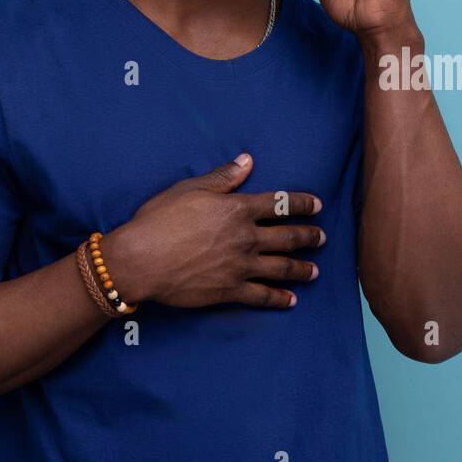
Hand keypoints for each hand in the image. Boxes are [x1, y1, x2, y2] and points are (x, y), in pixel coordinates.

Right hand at [98, 154, 324, 309]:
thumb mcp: (190, 189)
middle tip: (322, 238)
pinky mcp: (230, 291)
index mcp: (238, 209)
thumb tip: (247, 160)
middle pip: (288, 237)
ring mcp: (240, 266)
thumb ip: (223, 177)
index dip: (302, 204)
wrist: (139, 261)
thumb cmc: (159, 220)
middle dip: (309, 237)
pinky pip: (262, 296)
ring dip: (302, 269)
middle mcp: (246, 238)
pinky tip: (291, 300)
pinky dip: (279, 298)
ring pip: (282, 268)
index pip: (280, 204)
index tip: (318, 205)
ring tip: (315, 271)